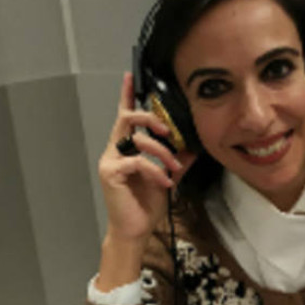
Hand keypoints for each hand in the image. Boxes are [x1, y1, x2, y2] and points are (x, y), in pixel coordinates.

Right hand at [98, 72, 196, 245]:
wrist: (135, 229)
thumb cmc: (146, 203)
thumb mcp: (167, 177)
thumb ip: (178, 160)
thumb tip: (194, 146)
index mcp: (127, 147)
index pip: (125, 116)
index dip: (127, 95)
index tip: (130, 76)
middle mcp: (115, 149)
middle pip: (128, 118)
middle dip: (150, 117)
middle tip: (167, 129)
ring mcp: (110, 160)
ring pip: (136, 139)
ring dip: (162, 151)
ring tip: (174, 167)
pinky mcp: (110, 173)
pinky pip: (136, 162)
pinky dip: (155, 170)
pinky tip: (165, 183)